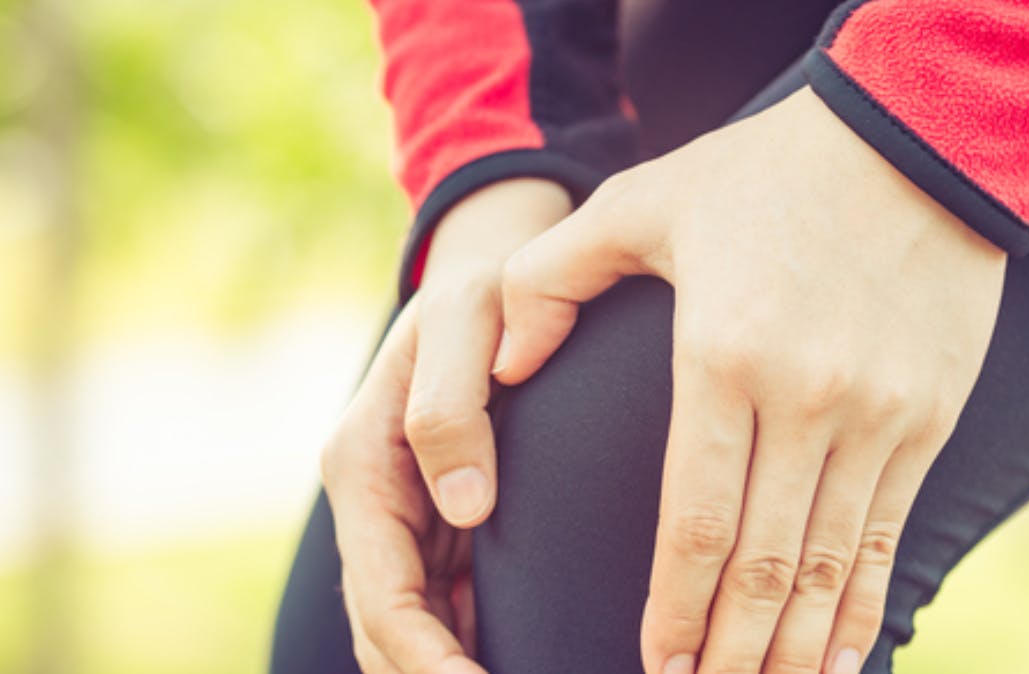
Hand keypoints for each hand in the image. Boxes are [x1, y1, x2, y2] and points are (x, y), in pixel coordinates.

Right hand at [320, 178, 570, 673]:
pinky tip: (530, 657)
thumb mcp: (466, 320)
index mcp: (362, 463)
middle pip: (391, 629)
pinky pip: (450, 601)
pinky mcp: (443, 518)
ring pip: (415, 625)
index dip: (429, 661)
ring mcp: (407, 514)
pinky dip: (474, 643)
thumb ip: (450, 405)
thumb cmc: (481, 288)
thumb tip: (465, 507)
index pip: (385, 596)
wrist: (491, 272)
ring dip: (453, 668)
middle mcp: (376, 500)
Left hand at [492, 88, 1006, 673]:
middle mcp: (806, 401)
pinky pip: (891, 533)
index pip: (691, 522)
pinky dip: (866, 603)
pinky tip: (846, 654)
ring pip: (830, 564)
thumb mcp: (645, 200)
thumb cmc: (768, 173)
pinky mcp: (928, 418)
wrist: (919, 140)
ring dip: (795, 646)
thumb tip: (509, 362)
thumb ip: (554, 277)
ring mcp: (879, 416)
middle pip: (761, 564)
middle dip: (728, 652)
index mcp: (724, 358)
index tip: (653, 666)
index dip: (671, 611)